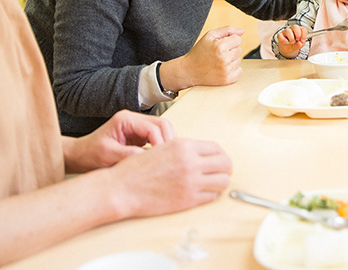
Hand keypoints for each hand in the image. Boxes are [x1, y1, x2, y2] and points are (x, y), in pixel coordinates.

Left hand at [64, 110, 176, 173]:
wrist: (81, 156)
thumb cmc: (90, 154)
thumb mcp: (107, 155)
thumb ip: (127, 155)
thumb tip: (148, 158)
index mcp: (125, 119)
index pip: (153, 127)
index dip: (161, 142)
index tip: (162, 159)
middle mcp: (134, 120)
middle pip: (163, 124)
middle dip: (169, 141)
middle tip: (171, 160)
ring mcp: (138, 127)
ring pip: (163, 131)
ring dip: (167, 144)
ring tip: (167, 161)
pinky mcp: (140, 136)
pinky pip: (158, 138)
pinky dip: (162, 148)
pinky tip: (161, 161)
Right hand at [111, 138, 232, 217]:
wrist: (121, 188)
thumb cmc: (137, 169)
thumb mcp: (162, 147)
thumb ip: (184, 149)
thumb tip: (202, 153)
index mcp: (183, 146)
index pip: (216, 148)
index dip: (219, 154)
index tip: (216, 160)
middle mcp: (190, 162)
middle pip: (225, 163)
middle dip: (224, 168)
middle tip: (219, 172)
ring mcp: (190, 182)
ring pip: (223, 181)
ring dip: (219, 182)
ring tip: (211, 183)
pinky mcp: (187, 200)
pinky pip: (211, 197)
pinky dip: (210, 195)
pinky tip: (201, 193)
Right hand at [170, 26, 243, 88]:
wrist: (189, 70)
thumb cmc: (199, 52)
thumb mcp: (210, 36)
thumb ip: (227, 30)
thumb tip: (242, 31)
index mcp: (220, 47)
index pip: (238, 39)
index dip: (229, 40)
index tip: (221, 44)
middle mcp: (224, 59)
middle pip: (239, 50)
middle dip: (230, 50)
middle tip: (218, 54)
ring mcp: (226, 71)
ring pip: (239, 60)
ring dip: (231, 60)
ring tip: (218, 61)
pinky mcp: (227, 80)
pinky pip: (239, 71)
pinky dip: (232, 70)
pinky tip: (222, 68)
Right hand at [276, 25, 306, 57]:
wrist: (286, 49)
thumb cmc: (294, 45)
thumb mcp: (298, 46)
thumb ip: (300, 45)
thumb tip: (299, 43)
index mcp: (299, 31)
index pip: (303, 29)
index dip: (304, 35)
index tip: (302, 41)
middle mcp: (292, 29)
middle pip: (295, 27)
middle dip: (298, 34)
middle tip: (297, 40)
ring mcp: (285, 31)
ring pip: (288, 31)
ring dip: (291, 38)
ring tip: (292, 42)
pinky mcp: (280, 35)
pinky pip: (280, 35)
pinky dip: (283, 39)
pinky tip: (286, 42)